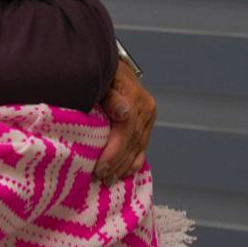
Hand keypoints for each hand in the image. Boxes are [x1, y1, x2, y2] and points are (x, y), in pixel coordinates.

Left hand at [94, 60, 155, 180]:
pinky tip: (123, 174)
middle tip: (100, 178)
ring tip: (108, 180)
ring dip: (123, 166)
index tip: (99, 167)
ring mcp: (148, 117)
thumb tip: (122, 112)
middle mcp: (146, 109)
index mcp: (135, 97)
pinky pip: (142, 147)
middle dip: (116, 163)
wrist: (110, 66)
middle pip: (132, 142)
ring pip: (138, 147)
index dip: (113, 151)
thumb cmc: (99, 74)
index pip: (126, 130)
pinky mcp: (147, 124)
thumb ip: (110, 96)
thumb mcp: (101, 79)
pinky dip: (133, 163)